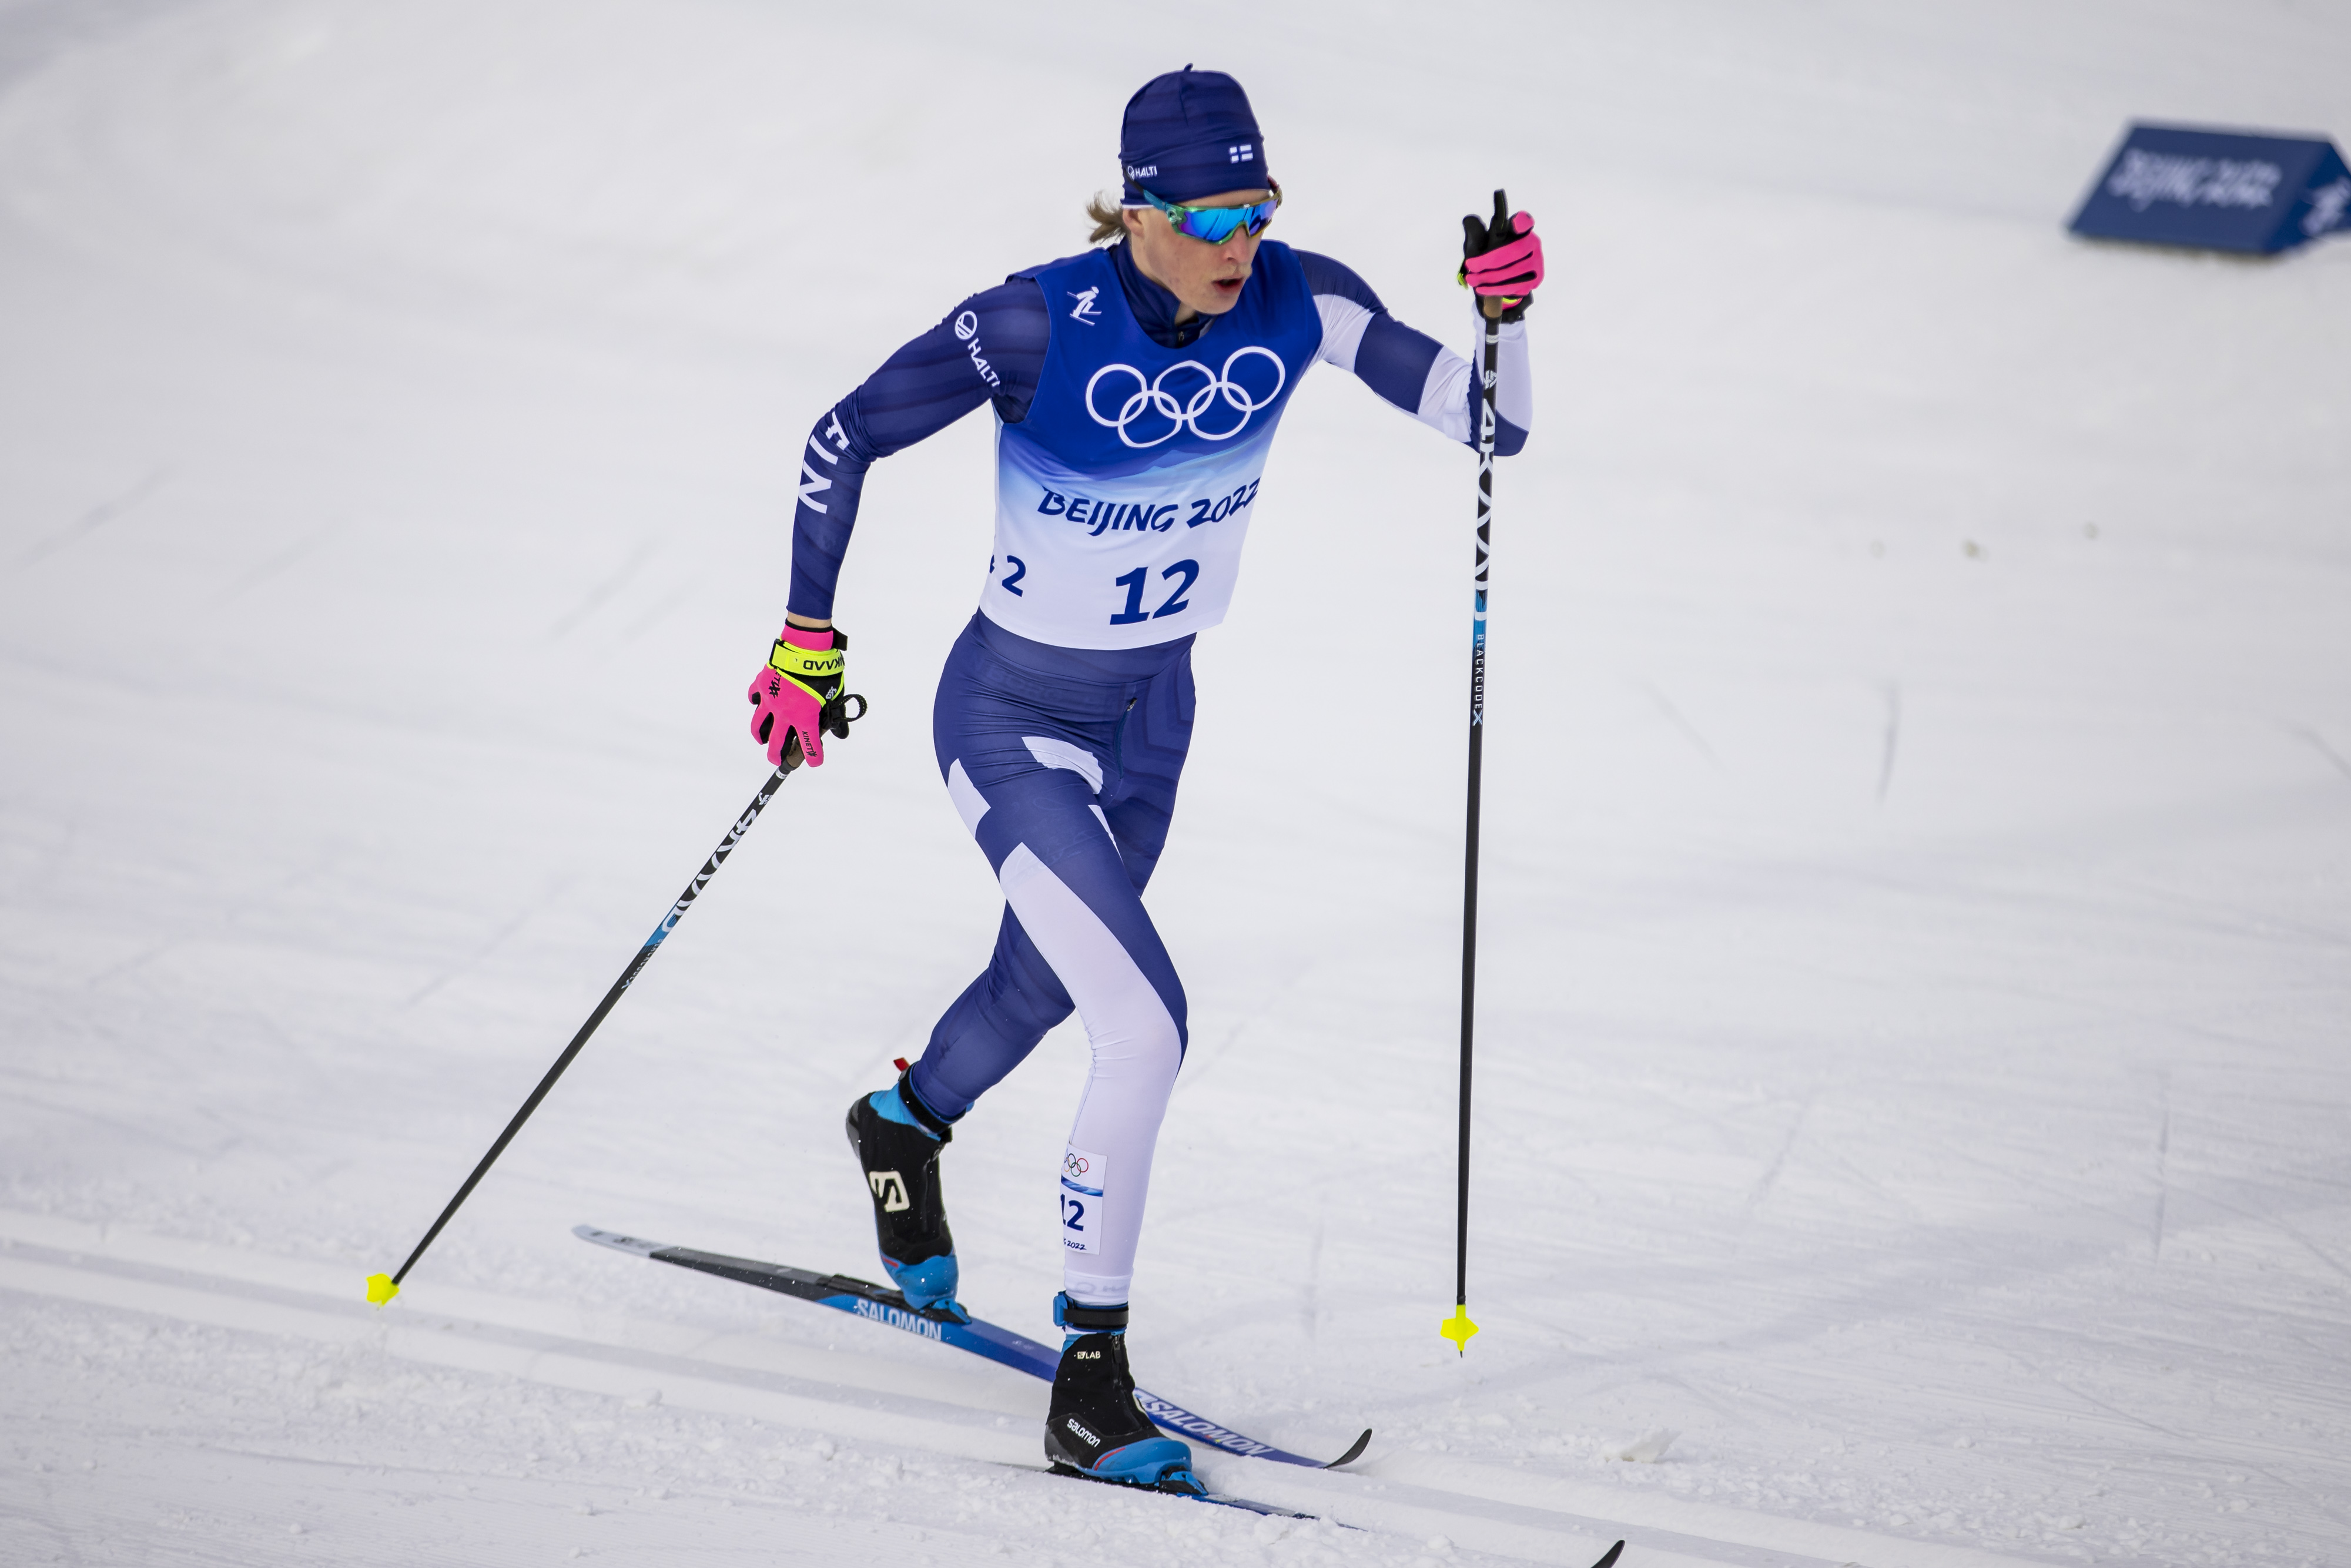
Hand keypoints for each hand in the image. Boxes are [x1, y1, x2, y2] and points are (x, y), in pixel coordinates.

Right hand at [747, 625, 858, 768]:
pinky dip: (756, 703)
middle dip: (776, 756)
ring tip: (761, 740)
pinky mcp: (762, 685)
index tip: (814, 762)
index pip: (809, 746)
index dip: (814, 757)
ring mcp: (770, 700)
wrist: (806, 648)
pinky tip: (757, 705)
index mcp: (804, 718)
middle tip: (777, 760)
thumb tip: (841, 732)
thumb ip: (835, 715)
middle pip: (776, 743)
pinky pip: (755, 698)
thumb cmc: (823, 671)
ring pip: (759, 724)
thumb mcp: (835, 695)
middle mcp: (784, 714)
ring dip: (760, 735)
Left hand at [1460, 189, 1542, 322]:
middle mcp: (1533, 243)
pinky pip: (1514, 286)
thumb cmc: (1494, 255)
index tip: (1516, 223)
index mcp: (1521, 230)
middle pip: (1515, 251)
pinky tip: (1481, 289)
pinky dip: (1495, 289)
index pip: (1525, 222)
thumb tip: (1469, 220)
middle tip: (1471, 267)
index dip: (1522, 222)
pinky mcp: (1536, 279)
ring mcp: (1537, 262)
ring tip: (1471, 280)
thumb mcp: (1484, 242)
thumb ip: (1478, 233)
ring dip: (1489, 278)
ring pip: (1513, 272)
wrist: (1507, 278)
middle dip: (1489, 261)